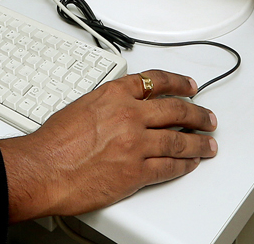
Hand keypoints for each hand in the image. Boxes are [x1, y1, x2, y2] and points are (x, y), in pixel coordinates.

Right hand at [0, 70, 216, 220]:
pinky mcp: (137, 171)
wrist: (44, 168)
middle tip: (207, 117)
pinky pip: (169, 167)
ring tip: (209, 143)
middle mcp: (129, 115)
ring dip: (199, 142)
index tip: (189, 86)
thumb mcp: (81, 106)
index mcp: (114, 95)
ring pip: (179, 140)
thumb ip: (107, 105)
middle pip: (175, 110)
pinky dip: (184, 165)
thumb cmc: (54, 142)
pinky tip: (190, 163)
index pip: (155, 81)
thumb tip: (119, 109)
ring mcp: (136, 144)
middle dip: (197, 114)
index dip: (178, 83)